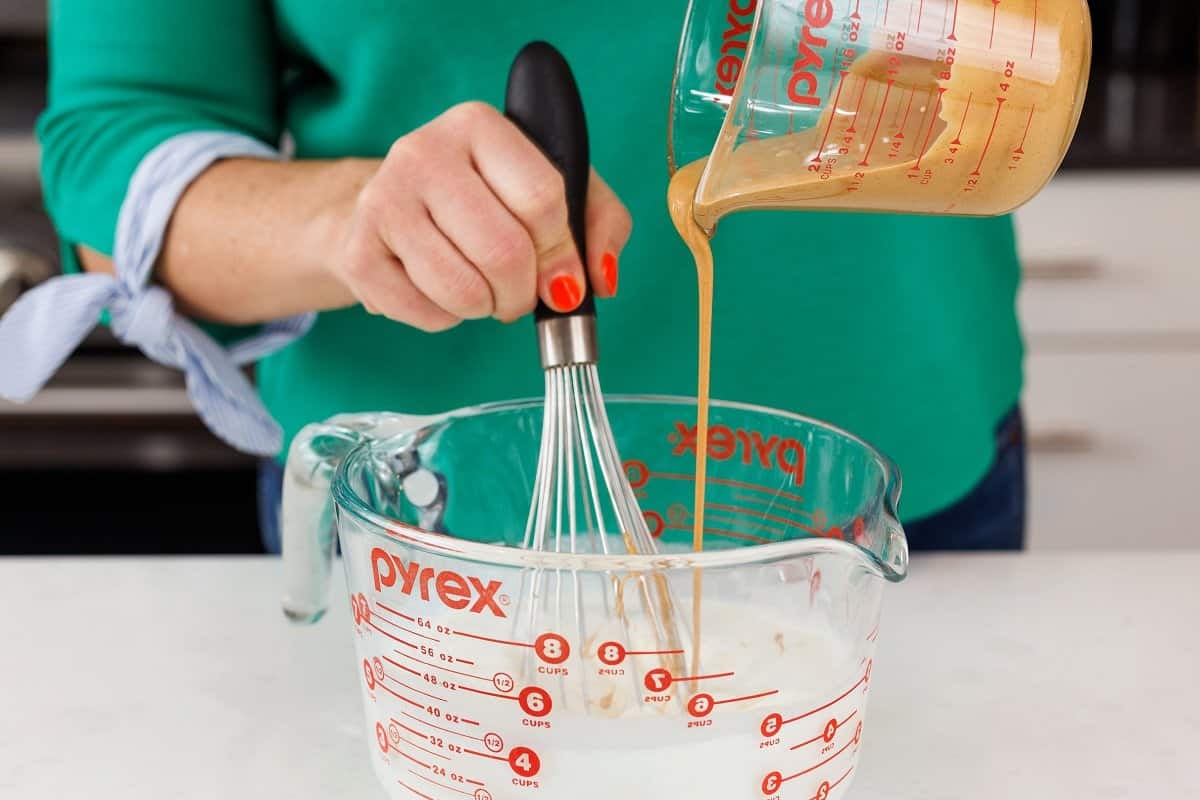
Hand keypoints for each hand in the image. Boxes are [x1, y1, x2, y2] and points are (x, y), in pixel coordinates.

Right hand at [334, 102, 632, 330]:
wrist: (392, 208)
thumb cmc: (487, 200)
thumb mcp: (554, 188)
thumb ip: (599, 222)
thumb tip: (599, 278)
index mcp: (478, 124)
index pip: (543, 199)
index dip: (561, 251)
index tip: (561, 271)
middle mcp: (423, 151)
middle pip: (506, 252)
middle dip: (524, 292)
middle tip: (519, 291)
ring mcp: (382, 200)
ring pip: (466, 291)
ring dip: (487, 309)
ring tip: (481, 289)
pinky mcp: (358, 253)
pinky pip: (429, 314)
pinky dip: (447, 318)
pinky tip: (438, 289)